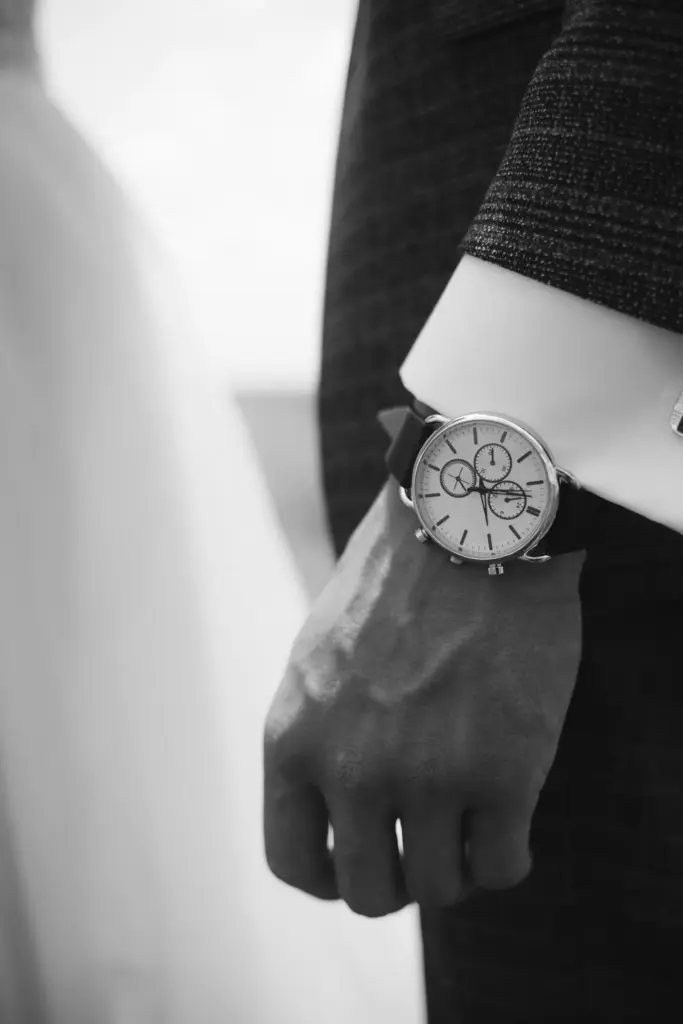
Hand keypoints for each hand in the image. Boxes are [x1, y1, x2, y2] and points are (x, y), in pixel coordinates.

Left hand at [263, 483, 584, 916]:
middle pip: (370, 891)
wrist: (471, 524)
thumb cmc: (399, 582)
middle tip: (427, 840)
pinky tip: (510, 818)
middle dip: (401, 876)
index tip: (363, 858)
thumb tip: (340, 808)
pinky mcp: (504, 773)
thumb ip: (318, 736)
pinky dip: (506, 856)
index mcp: (295, 737)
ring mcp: (427, 777)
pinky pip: (501, 868)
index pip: (293, 861)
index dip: (331, 876)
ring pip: (441, 886)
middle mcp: (351, 769)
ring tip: (471, 818)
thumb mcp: (320, 658)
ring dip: (457, 863)